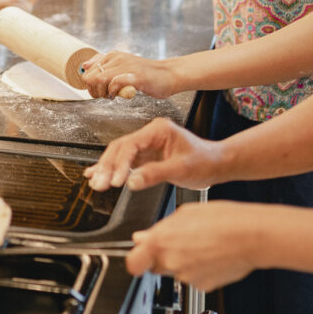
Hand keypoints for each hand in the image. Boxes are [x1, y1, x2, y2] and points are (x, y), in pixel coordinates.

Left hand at [80, 51, 175, 98]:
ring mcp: (126, 66)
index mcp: (113, 56)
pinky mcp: (135, 76)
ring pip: (99, 79)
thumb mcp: (122, 66)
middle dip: (93, 90)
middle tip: (104, 95)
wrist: (169, 75)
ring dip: (102, 92)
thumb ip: (105, 65)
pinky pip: (115, 83)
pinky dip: (113, 92)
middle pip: (90, 76)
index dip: (90, 84)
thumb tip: (84, 66)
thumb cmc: (146, 74)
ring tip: (111, 96)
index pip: (88, 69)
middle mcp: (117, 58)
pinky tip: (119, 95)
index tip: (99, 90)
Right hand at [83, 118, 222, 191]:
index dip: (120, 163)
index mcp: (158, 130)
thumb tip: (132, 182)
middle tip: (98, 183)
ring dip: (107, 169)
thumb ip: (155, 174)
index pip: (131, 144)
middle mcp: (150, 134)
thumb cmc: (204, 162)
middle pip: (120, 148)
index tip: (115, 180)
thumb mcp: (181, 169)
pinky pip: (125, 162)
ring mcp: (147, 145)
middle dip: (107, 166)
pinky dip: (112, 169)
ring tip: (95, 182)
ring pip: (120, 154)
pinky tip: (98, 174)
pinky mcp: (146, 156)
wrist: (216, 165)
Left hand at [126, 201, 263, 289]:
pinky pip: (194, 278)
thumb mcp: (185, 213)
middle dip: (163, 256)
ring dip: (184, 261)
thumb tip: (141, 238)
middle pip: (156, 265)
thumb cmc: (221, 219)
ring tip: (203, 244)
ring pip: (176, 271)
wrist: (249, 235)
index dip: (135, 259)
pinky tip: (211, 254)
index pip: (133, 262)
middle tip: (181, 242)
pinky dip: (199, 269)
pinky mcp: (201, 286)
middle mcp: (170, 261)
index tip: (138, 256)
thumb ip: (160, 229)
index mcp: (161, 240)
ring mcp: (186, 276)